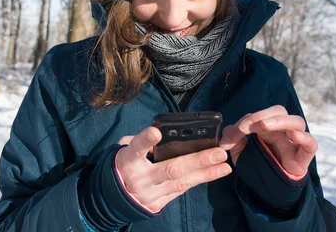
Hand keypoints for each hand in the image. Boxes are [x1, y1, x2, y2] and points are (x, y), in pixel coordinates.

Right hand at [115, 126, 231, 212]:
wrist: (111, 198)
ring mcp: (150, 193)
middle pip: (170, 169)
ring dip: (206, 172)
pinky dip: (200, 180)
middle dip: (197, 160)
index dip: (145, 140)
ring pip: (181, 182)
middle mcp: (140, 179)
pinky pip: (182, 190)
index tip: (156, 132)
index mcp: (128, 161)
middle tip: (218, 152)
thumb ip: (139, 140)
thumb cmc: (123, 164)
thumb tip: (162, 132)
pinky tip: (215, 173)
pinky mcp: (159, 203)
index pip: (136, 149)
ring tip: (225, 164)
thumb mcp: (123, 149)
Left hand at [219, 105, 317, 175]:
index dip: (247, 120)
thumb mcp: (240, 153)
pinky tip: (294, 136)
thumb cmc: (258, 165)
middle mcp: (282, 131)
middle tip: (247, 127)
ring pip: (297, 122)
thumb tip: (226, 133)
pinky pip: (311, 144)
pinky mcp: (303, 157)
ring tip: (265, 126)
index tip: (237, 131)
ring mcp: (294, 142)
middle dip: (262, 116)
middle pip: (279, 112)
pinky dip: (305, 137)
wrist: (270, 189)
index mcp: (267, 127)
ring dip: (281, 121)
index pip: (260, 115)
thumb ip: (233, 140)